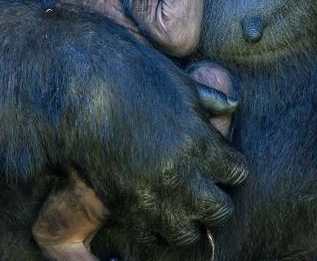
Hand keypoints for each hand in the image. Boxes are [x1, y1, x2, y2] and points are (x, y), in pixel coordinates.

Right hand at [73, 54, 246, 248]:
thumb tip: (231, 105)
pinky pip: (150, 239)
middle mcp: (181, 177)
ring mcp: (151, 197)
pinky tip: (151, 210)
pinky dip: (154, 229)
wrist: (78, 89)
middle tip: (203, 186)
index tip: (219, 161)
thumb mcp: (177, 82)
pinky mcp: (123, 207)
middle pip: (220, 210)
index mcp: (200, 144)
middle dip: (215, 198)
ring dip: (187, 220)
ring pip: (188, 234)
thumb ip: (208, 99)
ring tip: (178, 204)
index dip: (230, 167)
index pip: (238, 173)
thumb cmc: (130, 76)